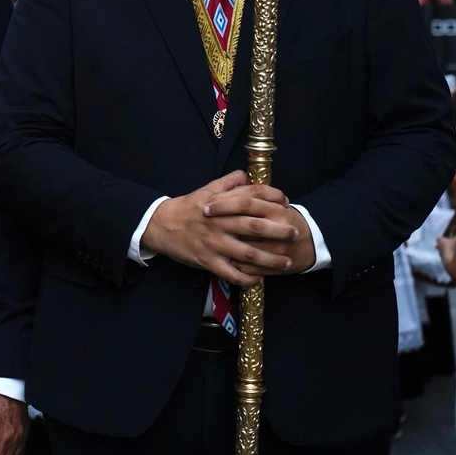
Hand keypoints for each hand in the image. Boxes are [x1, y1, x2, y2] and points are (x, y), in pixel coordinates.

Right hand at [142, 172, 299, 285]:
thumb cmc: (187, 207)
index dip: (271, 199)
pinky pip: (231, 274)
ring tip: (285, 262)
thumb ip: (227, 182)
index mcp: (221, 205)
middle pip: (255, 227)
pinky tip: (260, 279)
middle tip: (295, 234)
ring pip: (248, 254)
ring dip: (270, 260)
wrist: (160, 225)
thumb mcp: (205, 190)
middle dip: (278, 231)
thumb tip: (246, 175)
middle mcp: (220, 224)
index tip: (286, 203)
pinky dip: (247, 278)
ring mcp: (215, 245)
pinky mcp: (208, 262)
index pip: (251, 198)